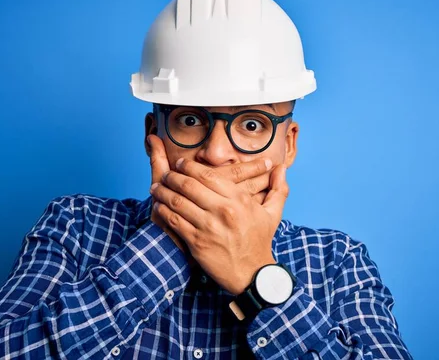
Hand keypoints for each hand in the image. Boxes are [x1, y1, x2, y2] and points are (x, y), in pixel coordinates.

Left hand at [147, 135, 274, 251]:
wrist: (252, 274)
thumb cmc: (260, 242)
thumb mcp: (272, 214)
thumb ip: (278, 188)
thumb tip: (282, 168)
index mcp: (239, 199)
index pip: (208, 175)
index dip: (189, 166)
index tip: (180, 163)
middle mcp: (223, 210)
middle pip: (189, 184)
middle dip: (172, 176)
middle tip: (165, 174)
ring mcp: (208, 226)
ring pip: (178, 201)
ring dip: (163, 192)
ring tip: (156, 188)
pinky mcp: (197, 242)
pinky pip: (174, 221)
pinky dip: (163, 211)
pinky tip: (158, 207)